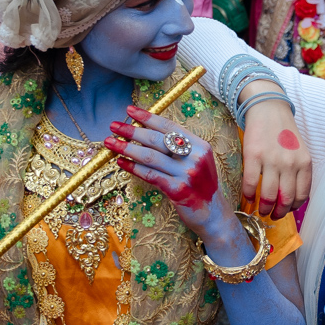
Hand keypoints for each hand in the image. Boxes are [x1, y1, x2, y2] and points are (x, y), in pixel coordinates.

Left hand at [109, 109, 234, 232]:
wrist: (214, 214)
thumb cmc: (200, 185)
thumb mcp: (197, 160)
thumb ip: (178, 147)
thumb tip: (146, 132)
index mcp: (200, 145)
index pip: (169, 126)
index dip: (148, 117)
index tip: (130, 110)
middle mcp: (194, 157)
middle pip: (157, 139)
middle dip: (132, 131)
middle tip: (114, 126)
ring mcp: (187, 174)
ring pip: (150, 157)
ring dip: (127, 148)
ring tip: (111, 142)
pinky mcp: (178, 191)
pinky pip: (150, 175)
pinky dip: (133, 168)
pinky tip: (121, 163)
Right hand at [235, 85, 310, 216]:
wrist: (268, 108)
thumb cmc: (284, 133)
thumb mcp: (299, 151)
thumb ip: (298, 172)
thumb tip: (291, 199)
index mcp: (305, 163)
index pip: (302, 195)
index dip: (292, 208)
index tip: (285, 210)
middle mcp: (290, 163)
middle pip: (285, 199)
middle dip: (278, 213)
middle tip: (272, 215)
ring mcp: (272, 160)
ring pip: (269, 195)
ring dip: (264, 208)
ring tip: (261, 210)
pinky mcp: (253, 156)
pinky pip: (251, 183)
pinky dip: (248, 195)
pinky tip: (248, 197)